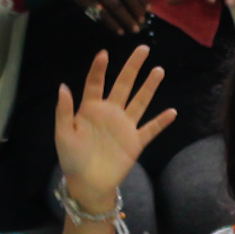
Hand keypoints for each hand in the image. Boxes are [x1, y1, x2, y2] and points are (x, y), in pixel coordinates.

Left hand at [54, 44, 176, 205]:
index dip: (99, 69)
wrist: (87, 184)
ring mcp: (124, 126)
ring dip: (149, 87)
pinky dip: (161, 122)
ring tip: (158, 70)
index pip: (95, 84)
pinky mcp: (135, 142)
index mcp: (90, 109)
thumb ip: (64, 111)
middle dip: (133, 67)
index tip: (104, 54)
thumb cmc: (72, 159)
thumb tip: (63, 86)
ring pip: (139, 102)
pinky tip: (172, 112)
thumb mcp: (63, 134)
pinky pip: (150, 130)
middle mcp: (110, 113)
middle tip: (143, 49)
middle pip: (123, 85)